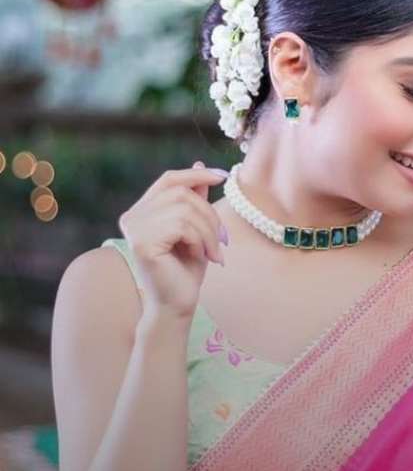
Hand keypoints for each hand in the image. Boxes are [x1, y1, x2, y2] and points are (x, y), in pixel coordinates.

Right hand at [118, 162, 228, 319]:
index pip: (168, 179)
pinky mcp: (142, 243)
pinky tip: (202, 257)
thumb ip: (194, 200)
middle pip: (182, 192)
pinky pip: (183, 226)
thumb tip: (199, 164)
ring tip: (214, 252)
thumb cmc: (186, 271)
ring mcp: (134, 229)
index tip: (222, 176)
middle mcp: (132, 217)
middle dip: (210, 214)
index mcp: (141, 212)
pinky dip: (201, 240)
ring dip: (209, 231)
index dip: (196, 174)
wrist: (177, 305)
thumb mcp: (196, 229)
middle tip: (223, 240)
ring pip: (185, 209)